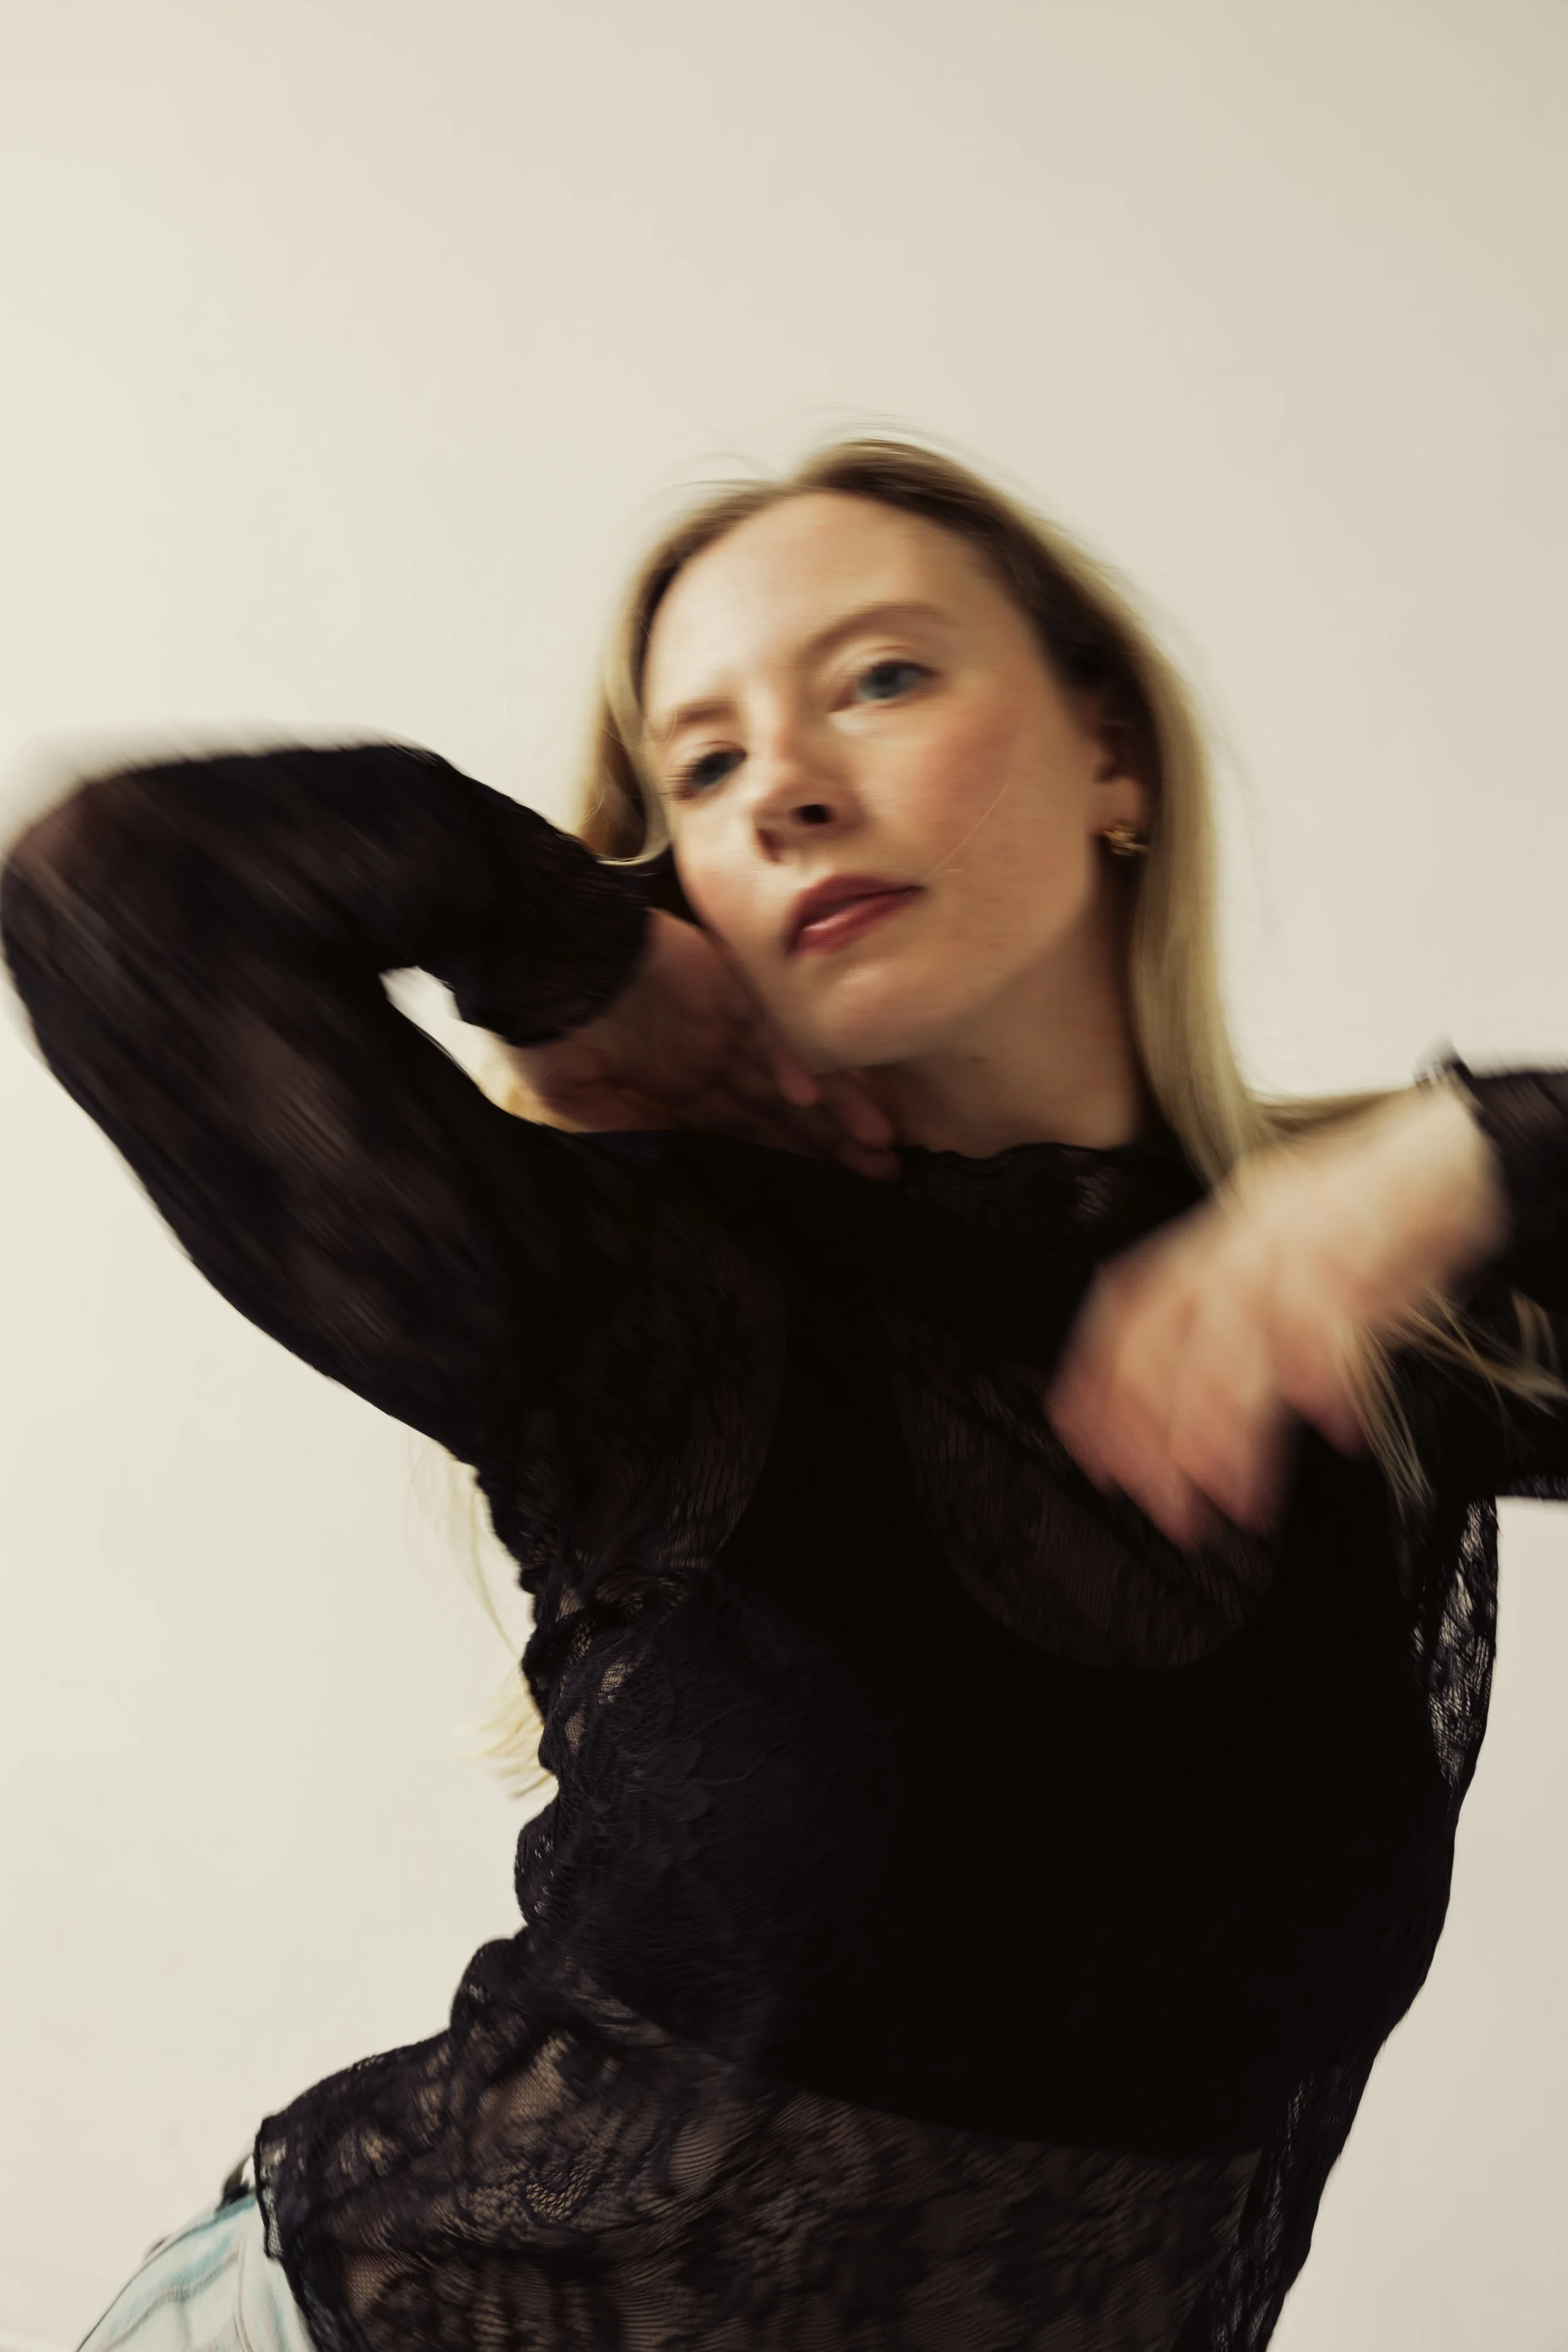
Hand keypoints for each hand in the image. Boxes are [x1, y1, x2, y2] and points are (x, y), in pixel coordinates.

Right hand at [499, 909, 900, 1179]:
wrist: (533, 956)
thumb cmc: (543, 1027)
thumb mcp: (579, 1100)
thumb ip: (631, 1132)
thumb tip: (673, 1172)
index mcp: (675, 1084)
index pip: (746, 1130)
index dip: (789, 1158)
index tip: (833, 1192)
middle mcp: (707, 1056)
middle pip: (781, 1109)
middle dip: (831, 1144)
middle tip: (885, 1178)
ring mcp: (718, 1021)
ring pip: (788, 1073)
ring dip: (834, 1110)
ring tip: (880, 1147)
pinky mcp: (719, 987)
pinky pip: (762, 1030)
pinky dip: (785, 1062)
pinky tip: (810, 1096)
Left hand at [1045, 1085, 1509, 1544]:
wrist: (1467, 1154)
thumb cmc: (1383, 1226)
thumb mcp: (1294, 1275)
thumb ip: (1245, 1336)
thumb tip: (1192, 1420)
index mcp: (1219, 1234)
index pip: (1128, 1305)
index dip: (1097, 1378)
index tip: (1087, 1447)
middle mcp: (1245, 1228)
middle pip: (1172, 1329)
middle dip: (1154, 1424)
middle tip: (1163, 1501)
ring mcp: (1301, 1228)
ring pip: (1239, 1329)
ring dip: (1230, 1420)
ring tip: (1231, 1491)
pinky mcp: (1366, 1235)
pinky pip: (1332, 1311)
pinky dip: (1327, 1374)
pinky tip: (1334, 1425)